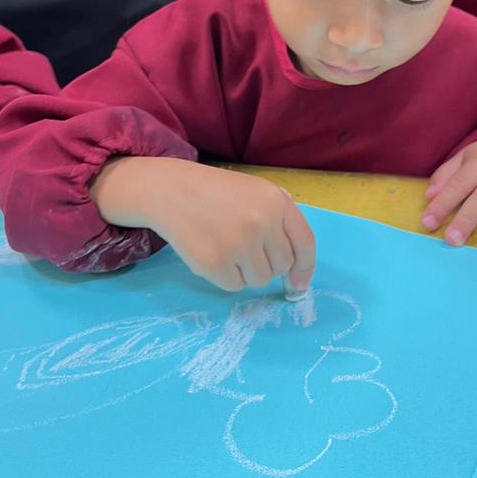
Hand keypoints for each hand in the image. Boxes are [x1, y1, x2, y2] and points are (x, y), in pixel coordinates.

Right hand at [90, 157, 314, 292]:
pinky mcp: (215, 263)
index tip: (298, 283)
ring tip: (227, 246)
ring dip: (247, 271)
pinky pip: (235, 286)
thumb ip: (281, 225)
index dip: (305, 268)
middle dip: (267, 262)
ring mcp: (239, 244)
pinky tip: (213, 253)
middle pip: (282, 265)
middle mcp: (262, 222)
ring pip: (260, 280)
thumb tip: (298, 277)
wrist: (171, 190)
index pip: (305, 243)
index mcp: (277, 201)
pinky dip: (226, 276)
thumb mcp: (257, 193)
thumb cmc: (218, 194)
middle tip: (244, 245)